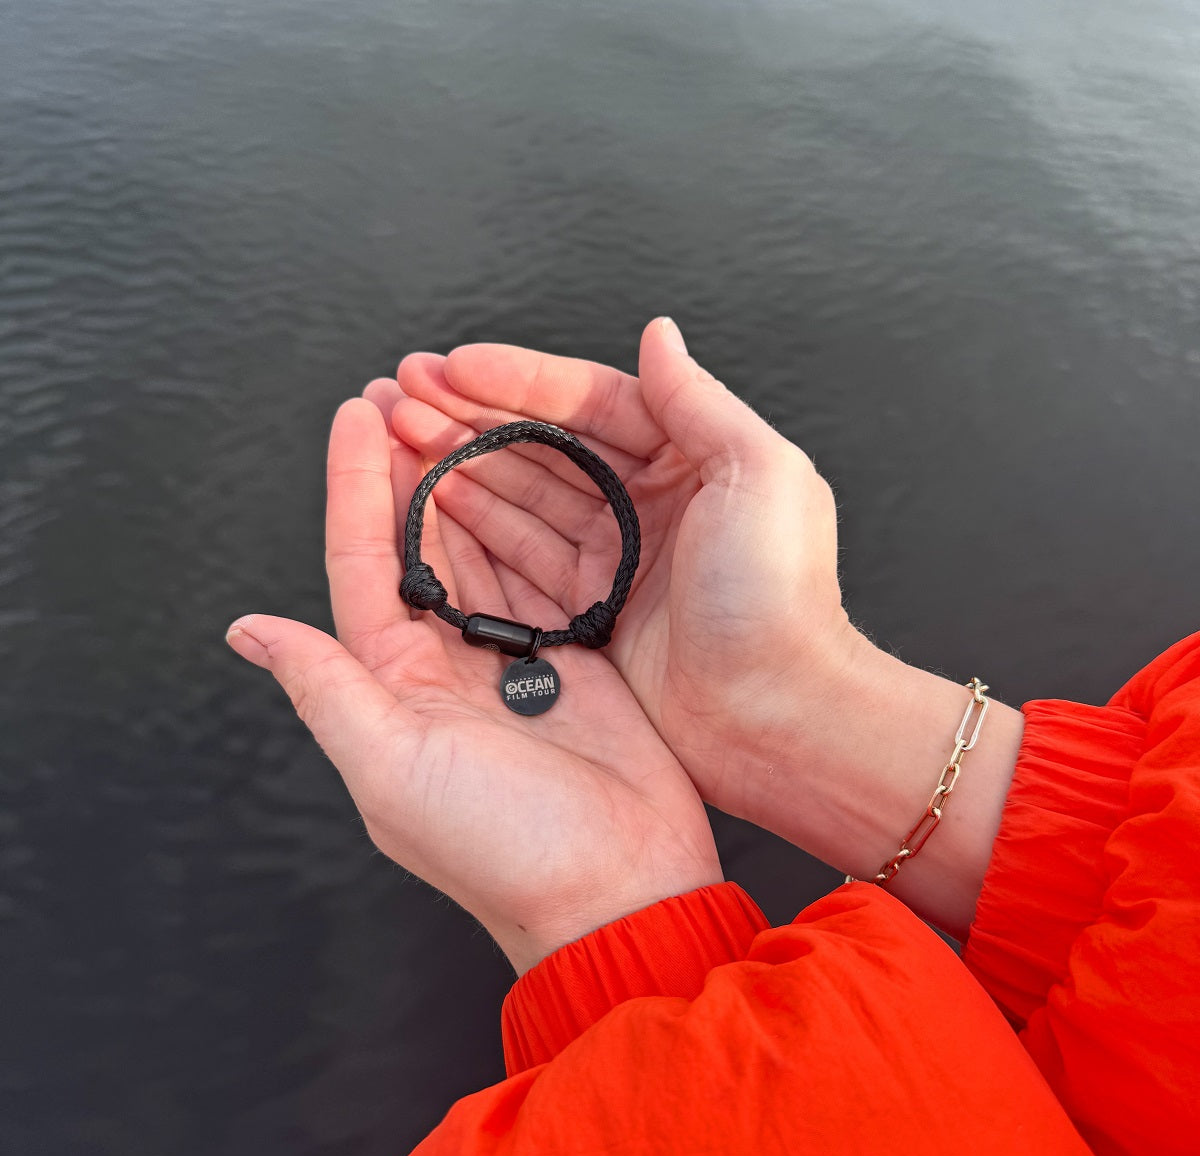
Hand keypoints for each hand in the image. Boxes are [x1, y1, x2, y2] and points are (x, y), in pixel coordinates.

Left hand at [225, 397, 722, 973]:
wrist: (621, 886)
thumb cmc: (508, 848)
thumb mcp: (393, 769)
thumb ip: (328, 690)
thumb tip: (250, 632)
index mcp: (392, 686)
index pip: (361, 564)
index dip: (355, 485)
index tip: (357, 415)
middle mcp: (443, 668)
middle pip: (416, 547)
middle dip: (406, 469)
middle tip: (408, 394)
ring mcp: (511, 661)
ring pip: (478, 551)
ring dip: (465, 483)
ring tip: (459, 415)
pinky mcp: (573, 660)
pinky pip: (540, 574)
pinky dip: (530, 523)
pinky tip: (526, 477)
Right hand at [383, 319, 1023, 937]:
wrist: (776, 715)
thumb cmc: (779, 596)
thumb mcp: (758, 473)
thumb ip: (699, 401)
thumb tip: (657, 334)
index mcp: (688, 461)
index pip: (587, 403)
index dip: (516, 380)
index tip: (451, 365)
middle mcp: (645, 506)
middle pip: (541, 448)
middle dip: (469, 417)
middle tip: (400, 394)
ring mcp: (613, 563)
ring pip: (519, 499)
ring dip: (458, 465)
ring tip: (396, 436)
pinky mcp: (588, 616)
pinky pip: (517, 560)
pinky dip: (472, 531)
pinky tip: (427, 501)